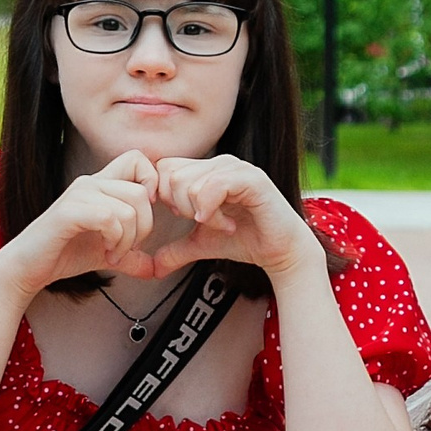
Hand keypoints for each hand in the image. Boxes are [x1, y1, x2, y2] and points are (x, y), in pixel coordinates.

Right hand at [0, 153, 165, 292]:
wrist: (27, 268)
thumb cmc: (63, 254)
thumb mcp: (108, 253)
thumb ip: (132, 256)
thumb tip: (156, 268)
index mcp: (100, 185)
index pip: (137, 159)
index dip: (151, 183)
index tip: (144, 216)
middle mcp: (90, 183)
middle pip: (141, 192)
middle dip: (144, 228)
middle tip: (127, 249)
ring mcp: (78, 195)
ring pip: (128, 208)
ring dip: (129, 240)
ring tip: (114, 255)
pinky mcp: (68, 212)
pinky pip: (109, 218)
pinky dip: (115, 241)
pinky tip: (106, 254)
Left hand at [132, 155, 317, 282]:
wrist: (279, 251)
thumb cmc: (244, 240)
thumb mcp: (201, 244)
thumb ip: (175, 250)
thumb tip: (151, 268)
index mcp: (206, 169)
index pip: (164, 170)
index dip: (166, 197)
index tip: (186, 218)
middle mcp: (219, 162)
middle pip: (171, 175)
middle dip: (180, 207)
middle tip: (203, 222)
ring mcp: (236, 167)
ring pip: (188, 182)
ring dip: (198, 212)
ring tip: (219, 224)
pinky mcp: (251, 178)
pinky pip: (213, 187)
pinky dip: (212, 211)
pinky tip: (225, 225)